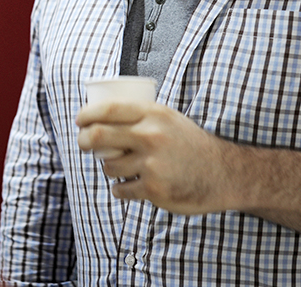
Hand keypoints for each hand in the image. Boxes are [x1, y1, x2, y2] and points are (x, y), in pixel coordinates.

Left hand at [76, 100, 235, 214]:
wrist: (221, 172)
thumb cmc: (190, 144)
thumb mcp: (170, 119)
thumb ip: (143, 116)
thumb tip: (103, 114)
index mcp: (154, 114)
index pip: (109, 109)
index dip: (87, 115)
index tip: (79, 120)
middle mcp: (151, 135)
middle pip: (99, 136)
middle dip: (84, 140)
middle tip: (83, 143)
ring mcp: (151, 163)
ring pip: (109, 166)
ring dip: (108, 168)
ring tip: (119, 167)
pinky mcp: (153, 187)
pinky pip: (121, 189)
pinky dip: (121, 189)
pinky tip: (129, 186)